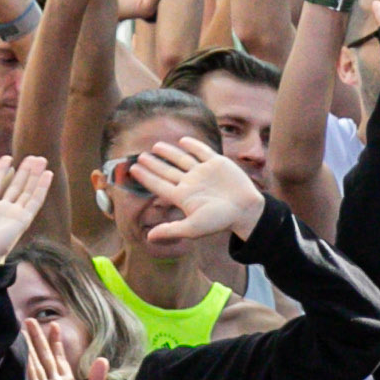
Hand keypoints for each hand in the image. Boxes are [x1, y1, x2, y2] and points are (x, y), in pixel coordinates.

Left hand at [0, 157, 54, 269]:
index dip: (1, 171)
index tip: (8, 158)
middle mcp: (2, 211)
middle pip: (15, 186)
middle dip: (24, 171)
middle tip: (33, 157)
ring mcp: (13, 215)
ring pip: (26, 190)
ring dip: (34, 175)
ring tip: (41, 159)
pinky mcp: (22, 220)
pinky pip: (34, 201)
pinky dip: (41, 187)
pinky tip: (47, 175)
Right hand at [24, 313, 109, 379]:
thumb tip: (102, 358)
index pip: (58, 359)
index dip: (55, 342)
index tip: (54, 324)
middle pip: (43, 358)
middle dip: (37, 339)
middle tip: (28, 320)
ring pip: (35, 368)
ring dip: (29, 351)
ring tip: (21, 333)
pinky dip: (28, 373)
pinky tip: (24, 360)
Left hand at [128, 137, 262, 245]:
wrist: (246, 210)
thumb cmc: (220, 220)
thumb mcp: (193, 227)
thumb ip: (171, 230)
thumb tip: (149, 238)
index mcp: (184, 197)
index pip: (160, 185)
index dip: (146, 178)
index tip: (133, 169)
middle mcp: (191, 183)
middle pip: (168, 171)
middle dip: (154, 164)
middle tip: (140, 156)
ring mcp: (203, 173)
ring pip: (182, 160)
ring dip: (169, 153)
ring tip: (156, 146)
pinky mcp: (217, 163)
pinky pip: (202, 152)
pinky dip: (193, 145)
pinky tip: (183, 140)